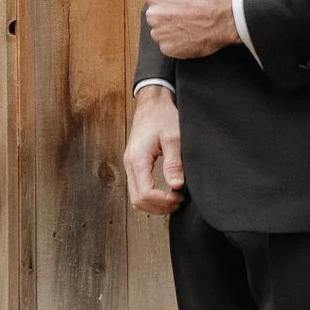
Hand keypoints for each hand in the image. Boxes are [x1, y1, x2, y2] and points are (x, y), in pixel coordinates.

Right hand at [125, 86, 185, 213]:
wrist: (153, 102)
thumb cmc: (163, 117)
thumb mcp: (173, 138)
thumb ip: (174, 163)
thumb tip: (176, 186)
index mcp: (138, 159)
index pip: (145, 193)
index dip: (163, 201)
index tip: (180, 197)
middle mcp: (130, 164)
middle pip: (138, 201)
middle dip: (159, 207)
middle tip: (179, 201)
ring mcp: (130, 165)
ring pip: (136, 199)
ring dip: (155, 205)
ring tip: (175, 199)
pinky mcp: (134, 165)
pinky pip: (138, 190)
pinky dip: (151, 198)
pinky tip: (166, 194)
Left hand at [144, 0, 238, 58]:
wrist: (226, 16)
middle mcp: (152, 14)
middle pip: (156, 14)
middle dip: (168, 13)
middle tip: (187, 12)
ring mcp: (160, 33)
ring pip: (160, 31)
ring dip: (171, 29)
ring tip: (189, 24)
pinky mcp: (169, 48)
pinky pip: (168, 45)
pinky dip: (177, 42)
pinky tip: (190, 34)